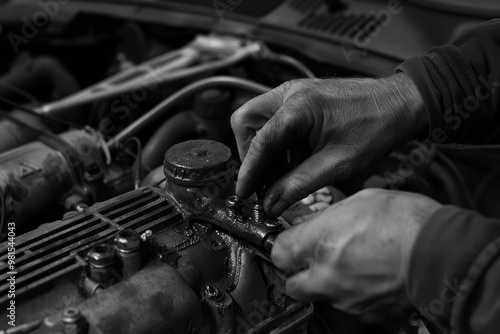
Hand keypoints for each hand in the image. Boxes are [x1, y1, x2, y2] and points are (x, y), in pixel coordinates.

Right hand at [231, 73, 425, 216]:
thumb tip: (271, 204)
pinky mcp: (302, 98)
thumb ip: (298, 185)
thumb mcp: (337, 164)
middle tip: (266, 178)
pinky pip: (276, 119)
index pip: (258, 142)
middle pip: (246, 122)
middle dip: (251, 152)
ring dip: (266, 148)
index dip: (248, 172)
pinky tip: (298, 159)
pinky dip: (280, 142)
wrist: (402, 103)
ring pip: (259, 120)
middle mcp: (289, 93)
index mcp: (297, 107)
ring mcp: (295, 93)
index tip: (243, 193)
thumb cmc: (377, 127)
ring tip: (288, 171)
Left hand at [271, 189, 441, 322]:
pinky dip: (352, 295)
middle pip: (292, 284)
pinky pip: (349, 306)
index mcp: (321, 242)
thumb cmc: (404, 219)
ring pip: (320, 296)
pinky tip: (369, 277)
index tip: (292, 242)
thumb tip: (316, 226)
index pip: (279, 253)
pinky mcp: (367, 313)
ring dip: (328, 283)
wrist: (440, 250)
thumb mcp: (358, 201)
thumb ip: (329, 219)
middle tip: (315, 259)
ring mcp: (346, 298)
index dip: (284, 247)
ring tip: (353, 264)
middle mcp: (327, 274)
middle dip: (299, 273)